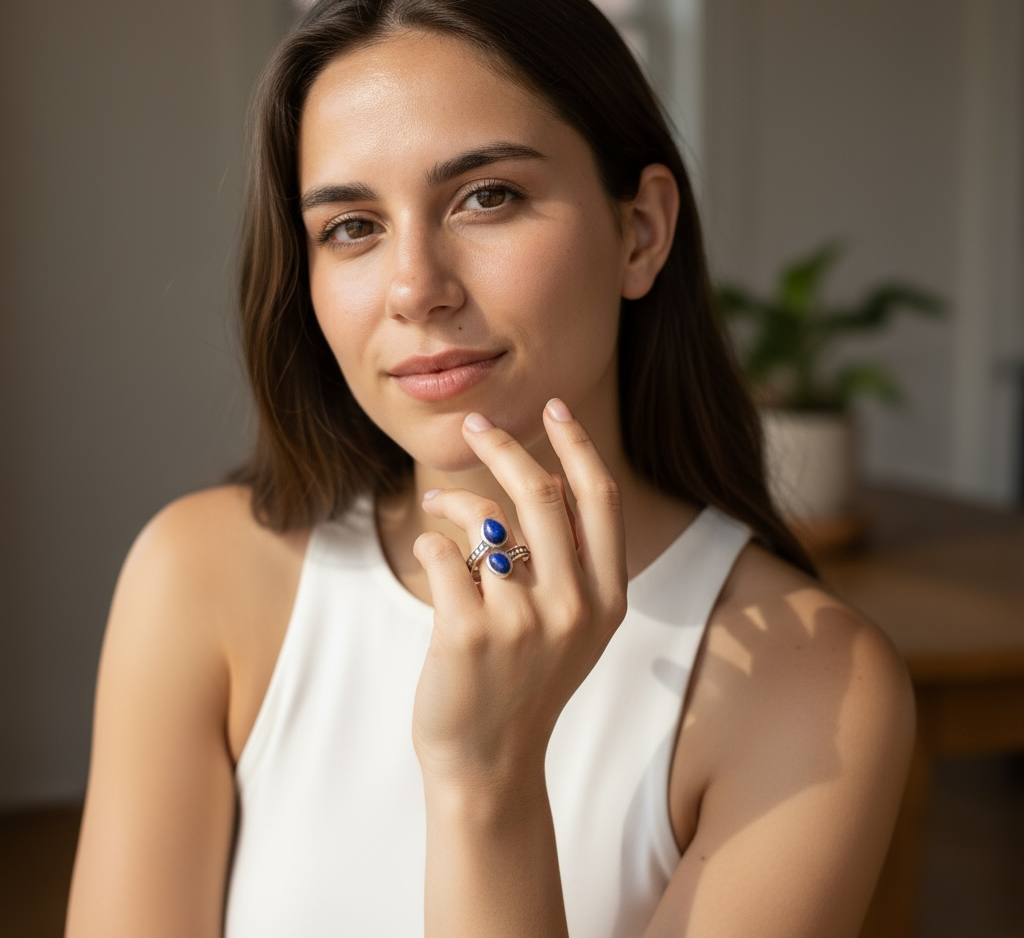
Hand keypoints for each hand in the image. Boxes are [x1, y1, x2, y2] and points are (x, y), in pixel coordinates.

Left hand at [411, 398, 626, 792]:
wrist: (491, 762)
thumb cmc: (527, 682)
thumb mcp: (574, 627)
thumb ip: (571, 562)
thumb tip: (544, 477)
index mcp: (607, 599)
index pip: (599, 499)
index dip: (577, 445)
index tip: (555, 407)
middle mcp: (572, 606)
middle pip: (539, 493)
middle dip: (503, 445)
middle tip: (476, 424)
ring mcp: (520, 621)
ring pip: (484, 519)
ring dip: (452, 499)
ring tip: (437, 503)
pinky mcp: (467, 633)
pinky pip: (440, 553)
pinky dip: (429, 543)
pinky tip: (430, 557)